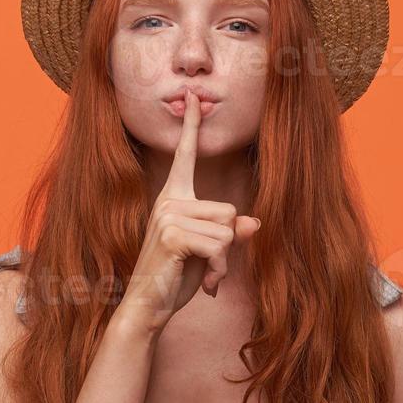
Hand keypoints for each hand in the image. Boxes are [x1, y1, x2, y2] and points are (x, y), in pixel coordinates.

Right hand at [116, 89, 260, 332]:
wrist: (148, 307)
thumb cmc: (175, 277)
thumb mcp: (208, 251)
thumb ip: (228, 233)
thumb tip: (254, 222)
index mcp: (174, 198)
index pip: (185, 155)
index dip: (191, 125)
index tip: (193, 95)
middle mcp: (169, 201)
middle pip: (228, 210)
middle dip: (227, 245)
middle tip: (208, 267)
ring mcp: (168, 216)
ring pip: (227, 230)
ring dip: (223, 261)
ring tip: (203, 274)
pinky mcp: (172, 235)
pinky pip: (219, 245)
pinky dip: (219, 269)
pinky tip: (203, 282)